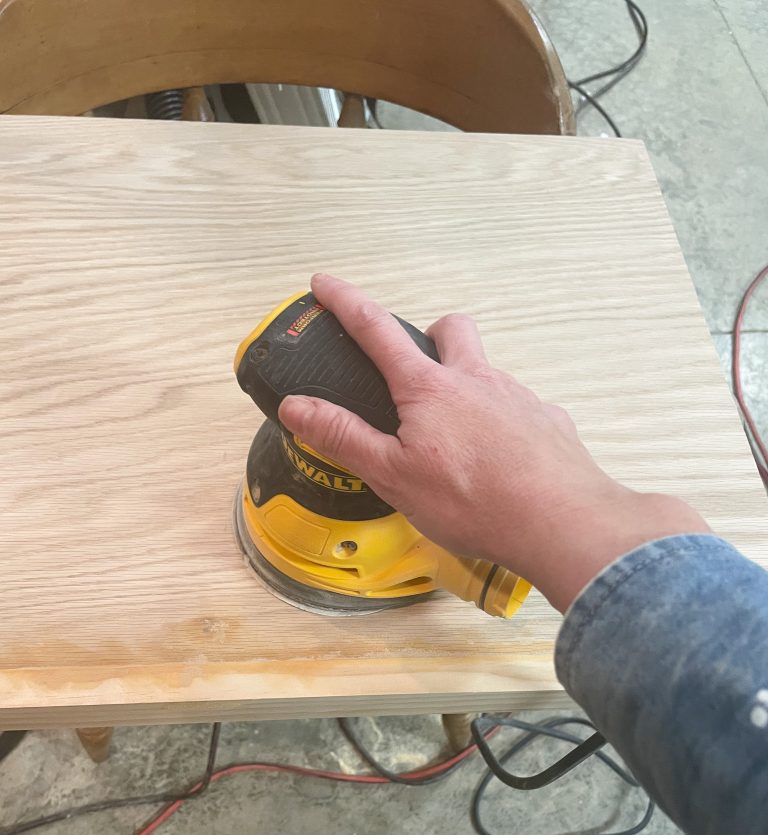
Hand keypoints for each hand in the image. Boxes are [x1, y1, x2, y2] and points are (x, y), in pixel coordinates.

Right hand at [279, 274, 708, 611]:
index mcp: (429, 388)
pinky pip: (518, 408)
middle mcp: (476, 379)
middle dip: (429, 334)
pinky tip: (500, 463)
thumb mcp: (393, 474)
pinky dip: (501, 423)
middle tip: (415, 372)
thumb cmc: (472, 501)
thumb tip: (296, 405)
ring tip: (457, 439)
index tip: (325, 284)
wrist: (561, 522)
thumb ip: (344, 436)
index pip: (377, 330)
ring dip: (467, 386)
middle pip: (451, 329)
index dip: (346, 303)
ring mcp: (517, 397)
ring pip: (486, 371)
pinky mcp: (548, 421)